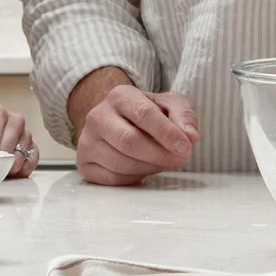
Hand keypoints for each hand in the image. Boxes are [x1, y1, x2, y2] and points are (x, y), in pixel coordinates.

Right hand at [71, 76, 200, 186]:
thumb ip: (184, 116)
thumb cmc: (147, 114)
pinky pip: (112, 179)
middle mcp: (98, 116)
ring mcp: (87, 140)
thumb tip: (191, 137)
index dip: (167, 133)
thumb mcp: (170, 105)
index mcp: (120, 96)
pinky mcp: (84, 163)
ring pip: (120, 163)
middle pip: (129, 141)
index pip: (144, 114)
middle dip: (159, 155)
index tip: (185, 148)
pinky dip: (134, 178)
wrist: (117, 121)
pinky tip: (144, 169)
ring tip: (162, 163)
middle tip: (179, 160)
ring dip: (149, 168)